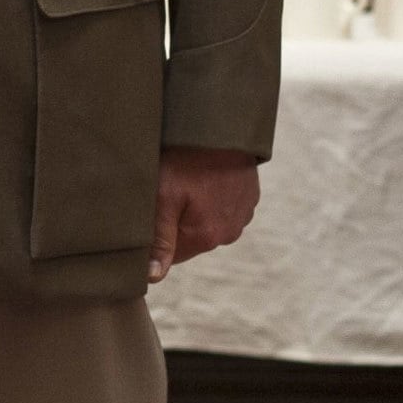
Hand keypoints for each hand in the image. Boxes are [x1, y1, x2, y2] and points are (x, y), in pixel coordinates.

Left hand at [151, 148, 260, 281]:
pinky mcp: (250, 197)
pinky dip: (213, 197)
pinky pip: (224, 208)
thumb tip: (153, 277)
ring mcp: (243, 214)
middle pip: (191, 239)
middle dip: (176, 221)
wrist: (220, 124)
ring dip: (195, 210)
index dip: (157, 236)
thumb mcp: (162, 197)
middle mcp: (229, 232)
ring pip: (208, 223)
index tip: (151, 211)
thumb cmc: (185, 158)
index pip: (172, 256)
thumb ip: (159, 240)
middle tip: (168, 190)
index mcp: (206, 236)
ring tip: (186, 180)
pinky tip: (203, 176)